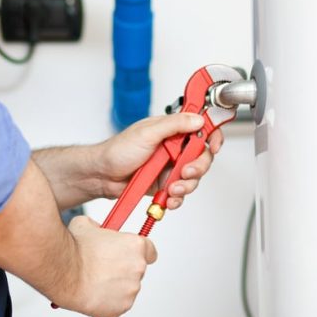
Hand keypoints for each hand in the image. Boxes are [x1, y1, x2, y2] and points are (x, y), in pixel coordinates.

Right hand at [60, 215, 157, 316]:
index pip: (150, 251)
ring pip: (126, 288)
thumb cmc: (75, 249)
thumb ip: (99, 227)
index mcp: (136, 246)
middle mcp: (138, 268)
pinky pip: (117, 304)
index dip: (138, 252)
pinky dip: (108, 300)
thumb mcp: (87, 224)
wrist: (63, 271)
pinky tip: (93, 291)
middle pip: (137, 270)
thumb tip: (97, 230)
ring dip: (115, 284)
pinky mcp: (120, 308)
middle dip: (123, 269)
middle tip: (104, 267)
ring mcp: (131, 290)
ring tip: (94, 279)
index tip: (129, 254)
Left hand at [97, 112, 223, 210]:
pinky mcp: (165, 183)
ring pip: (193, 177)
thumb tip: (197, 119)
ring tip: (171, 187)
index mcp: (170, 129)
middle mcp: (173, 146)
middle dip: (198, 167)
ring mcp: (170, 166)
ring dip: (186, 185)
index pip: (200, 127)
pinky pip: (180, 192)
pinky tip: (169, 198)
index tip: (214, 145)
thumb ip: (174, 125)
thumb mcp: (147, 133)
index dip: (212, 135)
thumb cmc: (117, 150)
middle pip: (201, 156)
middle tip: (186, 172)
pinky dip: (177, 198)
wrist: (102, 175)